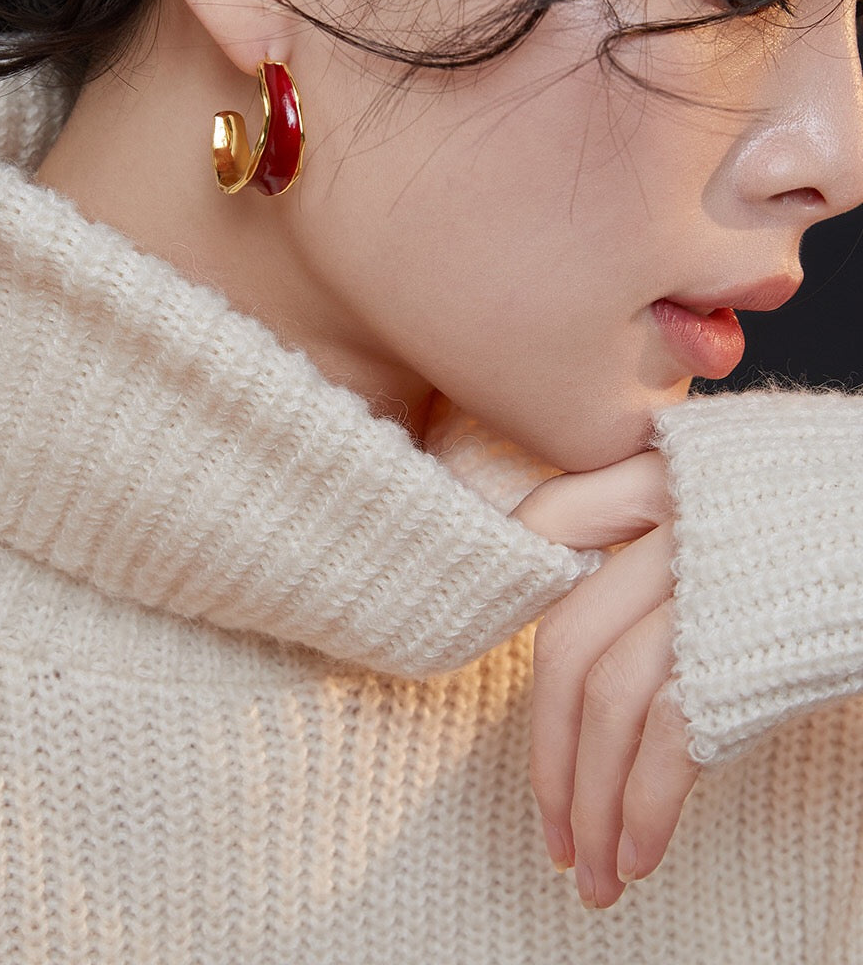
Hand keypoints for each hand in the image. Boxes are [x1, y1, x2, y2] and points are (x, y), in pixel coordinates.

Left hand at [509, 451, 698, 908]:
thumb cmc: (822, 512)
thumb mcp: (727, 495)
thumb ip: (655, 527)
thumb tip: (585, 608)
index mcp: (654, 470)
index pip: (547, 529)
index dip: (524, 619)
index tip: (535, 707)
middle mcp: (667, 516)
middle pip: (568, 644)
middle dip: (552, 759)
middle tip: (556, 840)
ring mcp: (702, 578)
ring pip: (608, 702)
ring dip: (592, 807)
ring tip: (597, 877)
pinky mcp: (742, 643)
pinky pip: (670, 735)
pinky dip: (644, 808)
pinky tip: (640, 855)